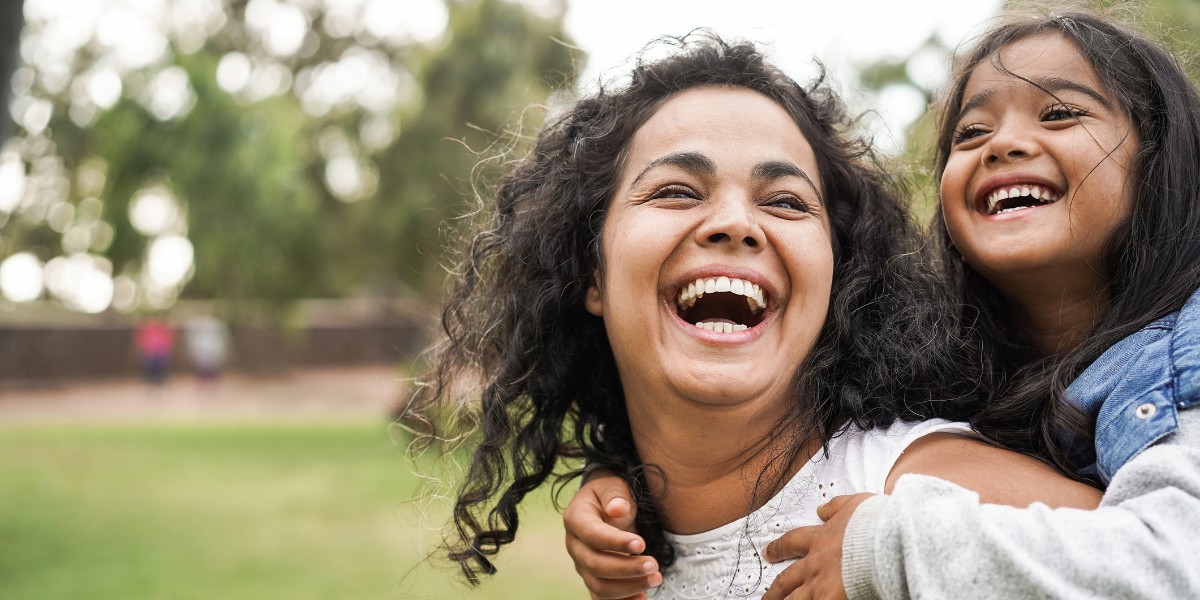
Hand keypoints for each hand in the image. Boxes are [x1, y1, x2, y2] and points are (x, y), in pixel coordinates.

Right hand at [564, 469, 661, 598]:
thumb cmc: (611, 494)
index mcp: (575, 519)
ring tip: (655, 579)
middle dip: (626, 569)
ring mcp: (582, 565)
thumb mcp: (612, 485)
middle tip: (654, 566)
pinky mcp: (594, 578)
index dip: (615, 542)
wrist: (606, 505)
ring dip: (628, 587)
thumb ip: (615, 495)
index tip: (641, 544)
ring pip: (599, 586)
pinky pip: (603, 597)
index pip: (592, 535)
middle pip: (594, 565)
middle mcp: (575, 545)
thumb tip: (617, 509)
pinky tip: (642, 598)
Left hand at [760, 493, 873, 599]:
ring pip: (794, 599)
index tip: (767, 553)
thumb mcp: (854, 504)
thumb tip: (822, 509)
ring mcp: (821, 585)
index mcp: (819, 539)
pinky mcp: (831, 599)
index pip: (791, 543)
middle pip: (786, 580)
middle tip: (765, 596)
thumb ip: (836, 506)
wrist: (886, 541)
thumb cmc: (874, 523)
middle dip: (774, 590)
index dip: (778, 548)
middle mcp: (815, 564)